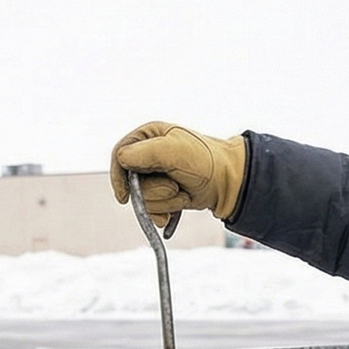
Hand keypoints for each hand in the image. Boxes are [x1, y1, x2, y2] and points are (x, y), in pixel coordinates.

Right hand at [110, 121, 247, 223]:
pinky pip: (152, 210)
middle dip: (153, 192)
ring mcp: (156, 176)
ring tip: (183, 192)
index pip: (119, 156)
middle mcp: (149, 155)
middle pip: (130, 182)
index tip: (125, 196)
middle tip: (174, 187)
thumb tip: (122, 159)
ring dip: (165, 202)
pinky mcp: (163, 193)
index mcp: (148, 136)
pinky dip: (166, 212)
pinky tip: (180, 205)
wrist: (229, 183)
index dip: (119, 177)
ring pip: (142, 199)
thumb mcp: (173, 151)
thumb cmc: (206, 162)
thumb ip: (143, 153)